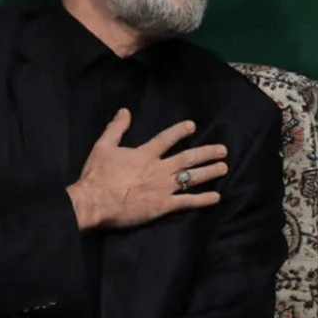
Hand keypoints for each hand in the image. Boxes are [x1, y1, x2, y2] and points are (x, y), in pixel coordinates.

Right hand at [66, 108, 228, 230]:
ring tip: (223, 168)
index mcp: (145, 154)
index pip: (167, 139)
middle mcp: (159, 169)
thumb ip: (116, 128)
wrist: (93, 202)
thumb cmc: (97, 176)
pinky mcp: (162, 205)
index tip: (193, 126)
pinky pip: (187, 201)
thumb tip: (124, 111)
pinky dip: (203, 199)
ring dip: (209, 172)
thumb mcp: (103, 146)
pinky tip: (216, 197)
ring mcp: (163, 187)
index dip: (180, 131)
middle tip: (223, 150)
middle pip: (188, 158)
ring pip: (192, 178)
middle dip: (207, 153)